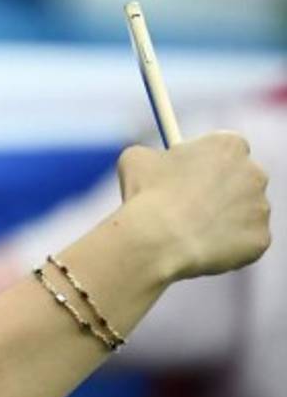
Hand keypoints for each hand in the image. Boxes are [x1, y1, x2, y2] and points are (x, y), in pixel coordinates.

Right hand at [117, 131, 270, 279]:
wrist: (157, 238)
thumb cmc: (146, 194)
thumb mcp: (136, 159)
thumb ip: (153, 156)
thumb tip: (152, 163)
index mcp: (229, 146)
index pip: (224, 151)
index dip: (202, 166)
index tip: (186, 178)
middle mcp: (255, 173)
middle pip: (239, 182)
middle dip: (217, 193)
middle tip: (187, 208)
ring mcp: (261, 208)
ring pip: (241, 215)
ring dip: (219, 222)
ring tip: (185, 234)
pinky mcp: (260, 240)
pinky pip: (241, 244)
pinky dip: (222, 249)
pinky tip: (196, 251)